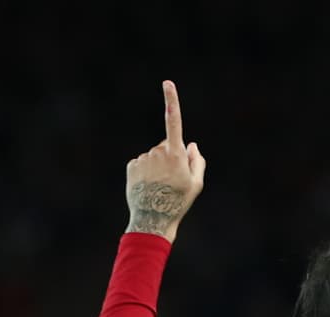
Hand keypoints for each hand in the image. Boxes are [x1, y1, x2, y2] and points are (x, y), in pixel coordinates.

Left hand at [125, 80, 206, 240]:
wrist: (152, 219)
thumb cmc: (178, 202)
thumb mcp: (196, 184)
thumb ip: (197, 161)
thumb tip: (192, 144)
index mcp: (175, 154)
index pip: (173, 121)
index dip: (172, 101)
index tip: (167, 83)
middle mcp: (157, 152)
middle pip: (166, 145)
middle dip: (170, 156)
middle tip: (173, 180)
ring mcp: (143, 158)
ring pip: (153, 156)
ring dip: (157, 166)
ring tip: (159, 187)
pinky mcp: (131, 166)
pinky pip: (141, 163)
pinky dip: (145, 172)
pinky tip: (148, 186)